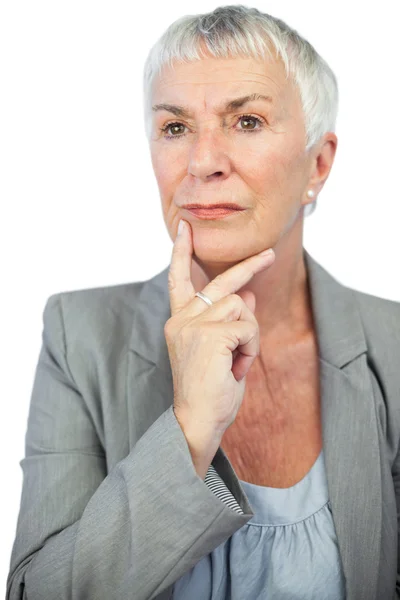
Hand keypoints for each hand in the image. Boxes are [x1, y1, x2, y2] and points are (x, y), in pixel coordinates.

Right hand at [165, 219, 274, 434]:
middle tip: (269, 254)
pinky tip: (237, 368)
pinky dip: (251, 348)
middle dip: (248, 266)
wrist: (196, 421)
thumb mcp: (223, 350)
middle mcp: (181, 319)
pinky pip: (247, 326)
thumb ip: (231, 320)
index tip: (184, 228)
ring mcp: (193, 324)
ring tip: (238, 362)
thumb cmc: (210, 389)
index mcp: (179, 322)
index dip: (182, 252)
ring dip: (250, 335)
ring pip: (241, 306)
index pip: (178, 279)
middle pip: (221, 282)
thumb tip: (249, 294)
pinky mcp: (209, 334)